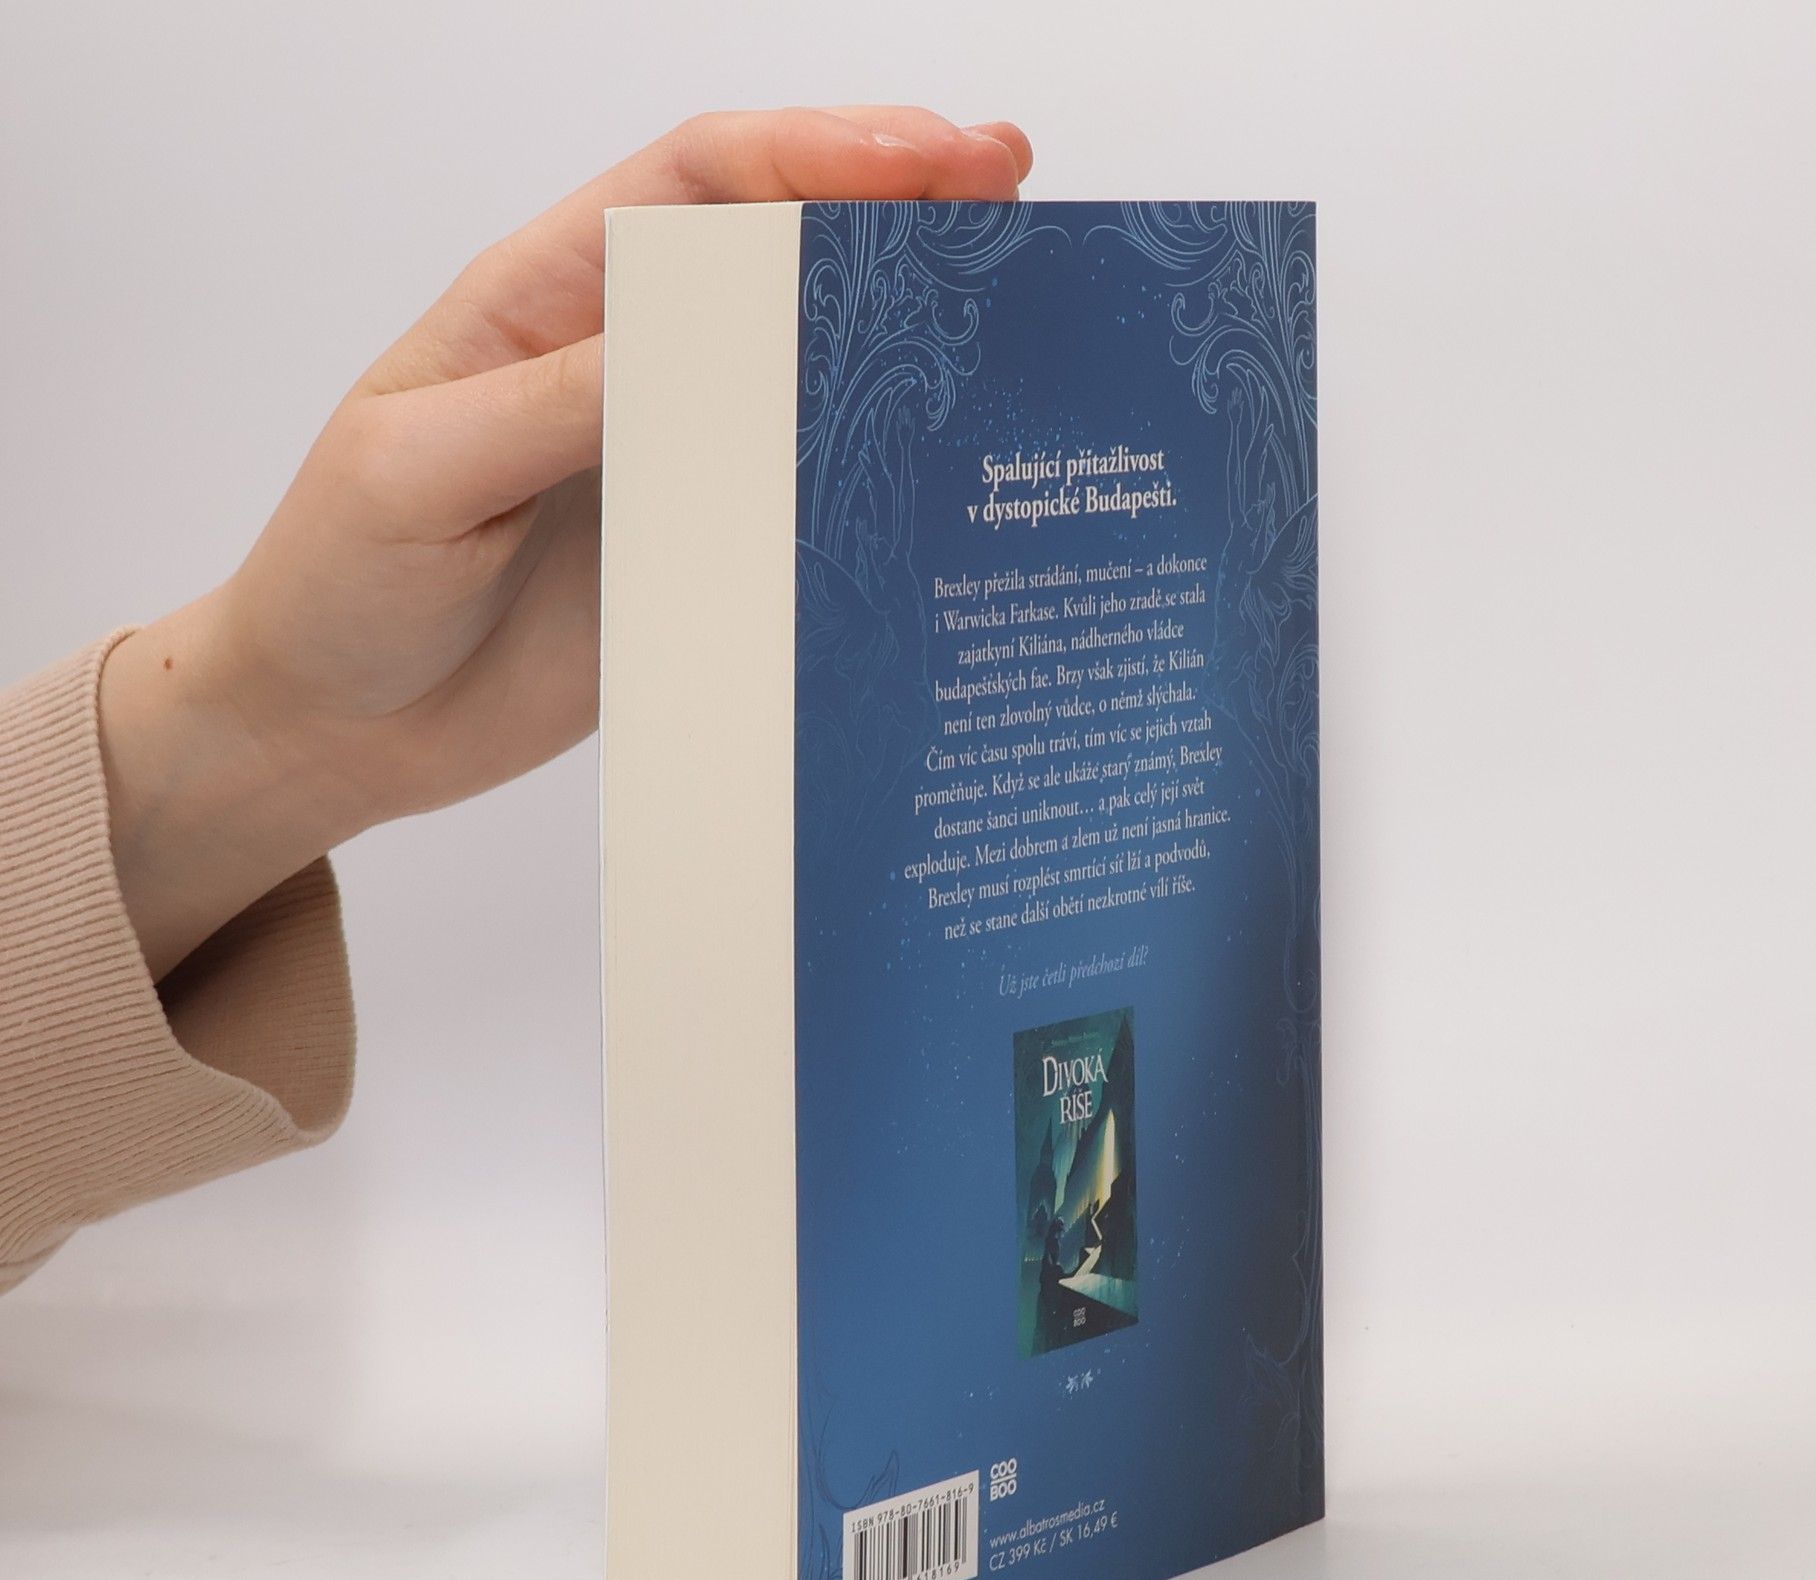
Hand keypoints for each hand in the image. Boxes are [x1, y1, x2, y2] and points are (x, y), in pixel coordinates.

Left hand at [99, 107, 1033, 979]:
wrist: (339, 731)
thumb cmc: (342, 583)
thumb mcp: (418, 473)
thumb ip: (551, 405)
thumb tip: (693, 343)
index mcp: (549, 302)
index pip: (699, 187)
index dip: (819, 152)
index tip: (932, 157)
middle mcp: (629, 368)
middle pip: (781, 259)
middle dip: (900, 214)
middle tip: (1013, 199)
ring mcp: (675, 466)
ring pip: (810, 378)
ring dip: (906, 343)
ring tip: (1015, 316)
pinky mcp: (701, 562)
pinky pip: (801, 509)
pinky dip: (877, 484)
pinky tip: (945, 476)